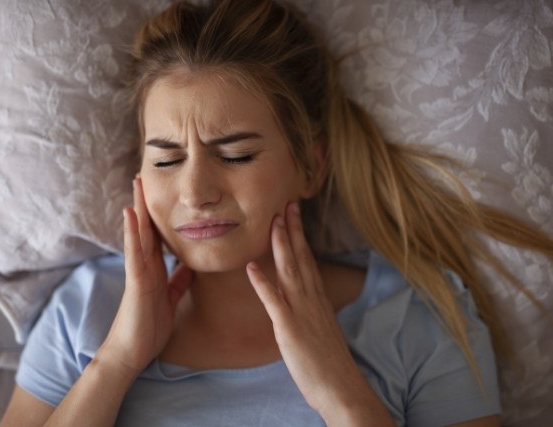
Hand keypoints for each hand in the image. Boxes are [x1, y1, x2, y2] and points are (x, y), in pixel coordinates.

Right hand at [102, 178, 191, 377]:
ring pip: (139, 234)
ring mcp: (138, 271)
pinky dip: (133, 232)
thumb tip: (190, 266)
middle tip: (146, 177)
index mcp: (155, 270)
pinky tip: (131, 213)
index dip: (160, 216)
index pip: (158, 237)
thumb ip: (178, 281)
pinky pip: (134, 253)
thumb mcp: (170, 299)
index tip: (164, 194)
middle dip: (147, 204)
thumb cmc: (149, 327)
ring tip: (137, 184)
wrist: (133, 352)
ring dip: (138, 208)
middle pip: (147, 229)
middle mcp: (145, 266)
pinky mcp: (135, 281)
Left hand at [246, 203, 361, 414]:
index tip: (294, 215)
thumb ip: (312, 310)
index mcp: (318, 298)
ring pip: (289, 271)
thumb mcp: (322, 328)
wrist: (341, 388)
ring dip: (280, 245)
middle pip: (301, 257)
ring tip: (272, 222)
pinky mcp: (289, 329)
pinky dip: (262, 283)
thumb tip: (304, 300)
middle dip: (292, 230)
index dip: (300, 236)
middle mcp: (311, 299)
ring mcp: (301, 312)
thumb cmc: (330, 362)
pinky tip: (250, 267)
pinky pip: (274, 302)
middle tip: (286, 204)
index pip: (308, 260)